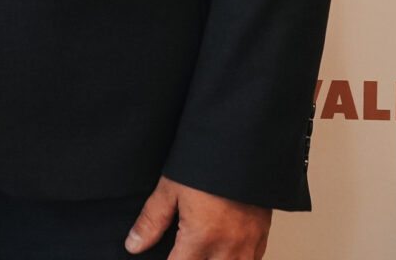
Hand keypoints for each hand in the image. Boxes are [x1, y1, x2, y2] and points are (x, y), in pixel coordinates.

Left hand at [126, 177, 270, 259]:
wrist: (242, 146)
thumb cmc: (205, 164)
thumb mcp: (169, 190)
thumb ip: (151, 222)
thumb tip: (134, 246)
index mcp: (202, 238)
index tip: (161, 255)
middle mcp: (228, 247)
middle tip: (183, 249)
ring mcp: (248, 244)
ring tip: (201, 250)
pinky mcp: (262, 237)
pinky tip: (223, 251)